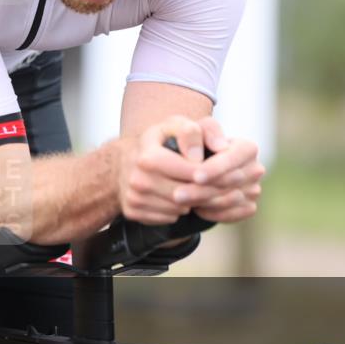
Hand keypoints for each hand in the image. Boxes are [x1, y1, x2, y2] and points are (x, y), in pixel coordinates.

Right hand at [117, 116, 263, 224]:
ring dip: (191, 202)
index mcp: (149, 157)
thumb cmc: (156, 143)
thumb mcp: (173, 125)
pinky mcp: (132, 212)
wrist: (121, 162)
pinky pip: (167, 218)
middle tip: (217, 186)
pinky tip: (176, 197)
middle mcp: (138, 179)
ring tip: (191, 188)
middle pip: (187, 194)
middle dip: (205, 191)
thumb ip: (194, 131)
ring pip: (179, 209)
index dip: (211, 173)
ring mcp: (133, 197)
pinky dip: (176, 210)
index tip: (223, 172)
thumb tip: (217, 148)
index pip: (193, 173)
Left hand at [184, 118, 264, 222]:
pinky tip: (195, 208)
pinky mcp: (248, 207)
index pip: (233, 159)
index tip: (195, 176)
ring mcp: (254, 189)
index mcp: (247, 148)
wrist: (193, 168)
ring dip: (204, 202)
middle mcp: (255, 169)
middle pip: (230, 182)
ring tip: (180, 201)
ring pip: (230, 200)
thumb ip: (201, 131)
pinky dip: (213, 213)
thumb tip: (220, 147)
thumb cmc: (191, 145)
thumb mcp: (191, 132)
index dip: (214, 169)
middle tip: (177, 194)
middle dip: (202, 189)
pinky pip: (232, 214)